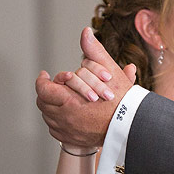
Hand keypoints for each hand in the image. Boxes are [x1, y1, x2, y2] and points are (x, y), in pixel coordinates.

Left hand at [35, 28, 136, 147]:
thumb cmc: (122, 101)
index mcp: (69, 101)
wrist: (131, 127)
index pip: (43, 90)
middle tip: (52, 86)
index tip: (45, 76)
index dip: (41, 81)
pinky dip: (58, 122)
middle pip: (43, 103)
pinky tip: (66, 114)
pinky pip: (56, 130)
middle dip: (46, 93)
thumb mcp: (109, 72)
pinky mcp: (71, 140)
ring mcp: (67, 132)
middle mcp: (64, 118)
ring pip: (48, 117)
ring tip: (59, 99)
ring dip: (51, 107)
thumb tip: (85, 32)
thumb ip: (94, 51)